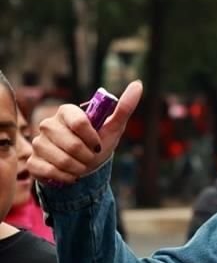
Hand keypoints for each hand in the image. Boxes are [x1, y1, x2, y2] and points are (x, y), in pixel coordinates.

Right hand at [27, 81, 141, 184]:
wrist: (85, 167)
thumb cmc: (98, 143)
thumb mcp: (113, 127)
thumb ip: (124, 107)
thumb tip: (138, 84)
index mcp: (66, 112)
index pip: (79, 122)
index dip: (92, 138)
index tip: (98, 144)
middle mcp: (48, 124)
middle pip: (72, 145)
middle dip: (88, 157)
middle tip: (89, 156)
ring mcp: (38, 143)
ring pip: (62, 161)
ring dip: (78, 168)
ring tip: (80, 165)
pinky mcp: (33, 161)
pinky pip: (50, 172)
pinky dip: (66, 177)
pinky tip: (69, 174)